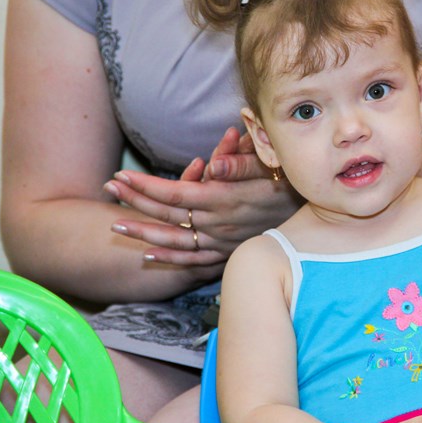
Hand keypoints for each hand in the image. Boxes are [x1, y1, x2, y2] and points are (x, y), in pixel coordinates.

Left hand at [103, 129, 300, 265]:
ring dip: (144, 232)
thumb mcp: (268, 167)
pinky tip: (149, 256)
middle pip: (168, 214)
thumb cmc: (288, 183)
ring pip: (174, 240)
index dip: (145, 185)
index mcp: (223, 198)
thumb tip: (211, 162)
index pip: (175, 192)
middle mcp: (217, 222)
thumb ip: (238, 163)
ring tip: (116, 224)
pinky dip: (169, 259)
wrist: (312, 218)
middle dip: (135, 200)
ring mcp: (221, 241)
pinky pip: (193, 260)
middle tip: (109, 188)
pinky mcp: (227, 253)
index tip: (121, 176)